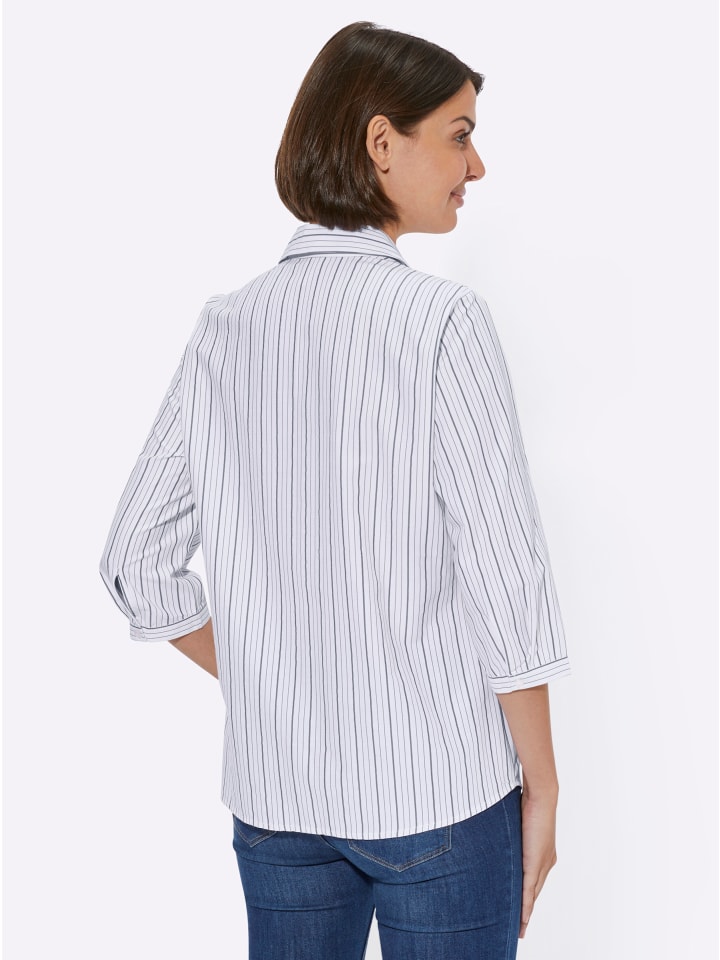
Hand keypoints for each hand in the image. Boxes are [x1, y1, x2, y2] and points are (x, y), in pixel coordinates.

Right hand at [518, 788, 557, 937]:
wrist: (541, 797)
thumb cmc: (530, 803)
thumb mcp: (519, 825)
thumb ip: (513, 836)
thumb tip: (500, 834)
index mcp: (543, 854)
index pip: (534, 881)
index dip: (528, 897)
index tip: (523, 912)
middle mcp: (545, 862)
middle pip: (535, 893)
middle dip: (527, 911)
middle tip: (521, 929)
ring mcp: (541, 864)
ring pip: (533, 895)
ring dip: (525, 913)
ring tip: (520, 929)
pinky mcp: (535, 864)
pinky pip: (529, 890)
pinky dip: (525, 905)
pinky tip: (522, 917)